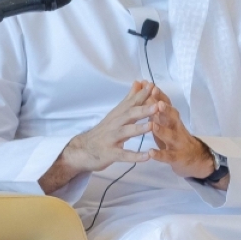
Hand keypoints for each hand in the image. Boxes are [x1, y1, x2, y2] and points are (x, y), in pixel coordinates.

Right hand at [39, 81, 159, 193]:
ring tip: (152, 126)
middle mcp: (115, 124)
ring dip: (139, 129)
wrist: (82, 150)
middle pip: (129, 115)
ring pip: (125, 132)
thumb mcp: (116, 114)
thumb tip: (138, 82)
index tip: (154, 86)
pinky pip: (123, 155)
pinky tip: (147, 156)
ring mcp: (112, 139)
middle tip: (158, 104)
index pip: (131, 102)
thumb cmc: (104, 131)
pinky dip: (135, 156)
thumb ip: (129, 99)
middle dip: (143, 109)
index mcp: (118, 114)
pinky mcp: (110, 154)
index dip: (143, 94)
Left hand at [143, 86, 219, 181]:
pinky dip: (159, 154)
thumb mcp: (166, 122)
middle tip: (157, 102)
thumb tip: (146, 91)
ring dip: (162, 130)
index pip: (167, 104)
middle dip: (165, 109)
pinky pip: (168, 155)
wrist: (194, 158)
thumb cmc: (174, 137)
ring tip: (152, 125)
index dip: (159, 95)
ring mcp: (178, 142)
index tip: (150, 85)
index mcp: (172, 118)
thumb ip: (156, 109)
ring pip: (171, 135)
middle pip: (172, 117)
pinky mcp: (176, 157)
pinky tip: (151, 152)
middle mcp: (177, 128)